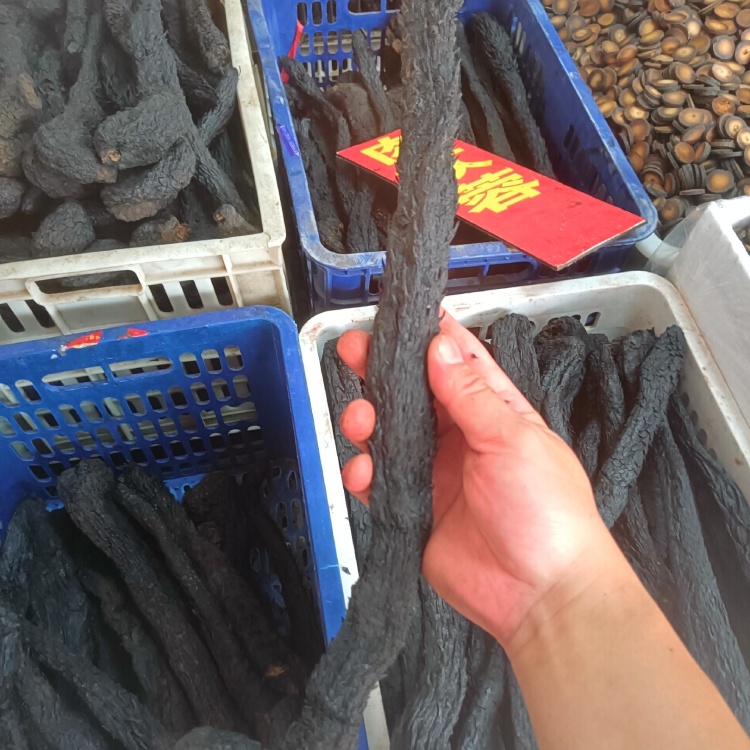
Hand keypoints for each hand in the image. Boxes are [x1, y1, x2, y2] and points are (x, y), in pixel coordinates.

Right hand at [337, 312, 613, 649]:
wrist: (541, 595)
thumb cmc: (543, 508)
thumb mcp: (511, 440)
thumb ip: (470, 395)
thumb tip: (439, 344)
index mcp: (493, 411)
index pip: (458, 362)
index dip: (429, 336)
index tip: (397, 314)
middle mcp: (459, 436)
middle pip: (412, 393)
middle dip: (381, 371)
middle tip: (352, 350)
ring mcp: (433, 472)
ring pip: (387, 433)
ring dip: (366, 420)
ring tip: (358, 420)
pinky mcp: (412, 509)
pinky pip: (378, 482)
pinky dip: (363, 473)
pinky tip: (362, 473)